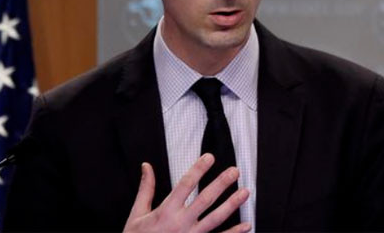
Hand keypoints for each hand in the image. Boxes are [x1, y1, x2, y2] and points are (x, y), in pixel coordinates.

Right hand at [123, 153, 250, 232]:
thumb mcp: (137, 214)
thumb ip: (146, 189)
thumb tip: (146, 167)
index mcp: (166, 211)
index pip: (185, 184)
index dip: (198, 169)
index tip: (209, 157)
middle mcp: (181, 223)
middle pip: (205, 199)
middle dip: (221, 184)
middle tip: (234, 171)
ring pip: (216, 218)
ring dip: (232, 205)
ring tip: (245, 192)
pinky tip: (246, 225)